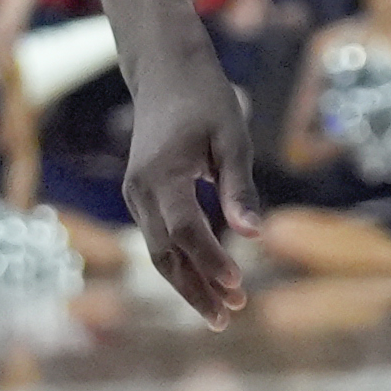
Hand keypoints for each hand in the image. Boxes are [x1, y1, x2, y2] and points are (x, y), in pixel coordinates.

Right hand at [120, 44, 264, 324]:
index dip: (211, 260)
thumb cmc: (206, 100)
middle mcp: (140, 189)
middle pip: (166, 253)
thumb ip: (239, 187)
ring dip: (188, 283)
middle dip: (197, 289)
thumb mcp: (233, 137)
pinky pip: (159, 238)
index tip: (238, 286)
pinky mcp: (140, 196)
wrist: (165, 72)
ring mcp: (135, 194)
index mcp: (162, 173)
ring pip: (159, 252)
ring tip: (222, 312)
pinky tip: (207, 282)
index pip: (186, 230)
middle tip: (229, 318)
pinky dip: (182, 263)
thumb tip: (255, 234)